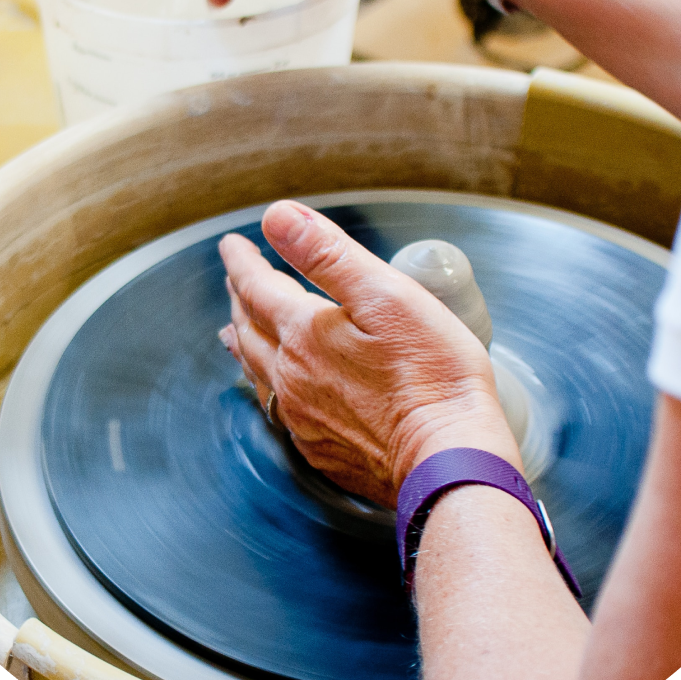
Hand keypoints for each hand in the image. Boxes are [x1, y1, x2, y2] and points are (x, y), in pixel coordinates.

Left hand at [218, 200, 519, 507]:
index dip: (242, 261)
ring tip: (234, 332)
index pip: (258, 286)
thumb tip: (278, 217)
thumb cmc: (432, 376)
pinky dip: (268, 387)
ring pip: (257, 372)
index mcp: (305, 332)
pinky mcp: (322, 449)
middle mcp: (292, 376)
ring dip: (244, 343)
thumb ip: (328, 253)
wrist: (448, 462)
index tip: (232, 245)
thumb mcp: (386, 295)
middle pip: (251, 329)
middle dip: (240, 299)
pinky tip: (276, 391)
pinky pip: (278, 410)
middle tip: (235, 281)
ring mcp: (304, 418)